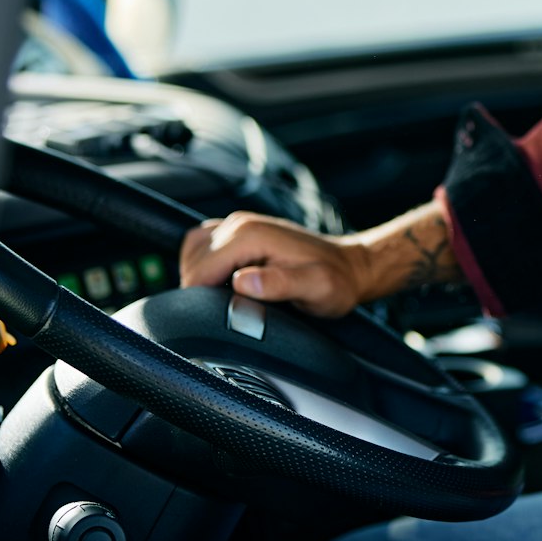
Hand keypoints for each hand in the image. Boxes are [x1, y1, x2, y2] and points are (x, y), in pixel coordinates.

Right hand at [178, 211, 380, 317]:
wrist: (350, 266)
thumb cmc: (335, 281)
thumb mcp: (315, 288)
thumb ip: (279, 284)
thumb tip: (241, 282)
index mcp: (250, 236)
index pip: (198, 271)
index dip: (200, 300)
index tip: (218, 317)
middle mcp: (239, 224)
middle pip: (192, 262)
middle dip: (199, 290)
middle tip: (227, 311)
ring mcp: (238, 224)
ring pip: (192, 252)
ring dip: (198, 277)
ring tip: (223, 299)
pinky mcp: (239, 232)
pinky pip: (203, 247)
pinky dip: (203, 266)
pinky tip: (223, 285)